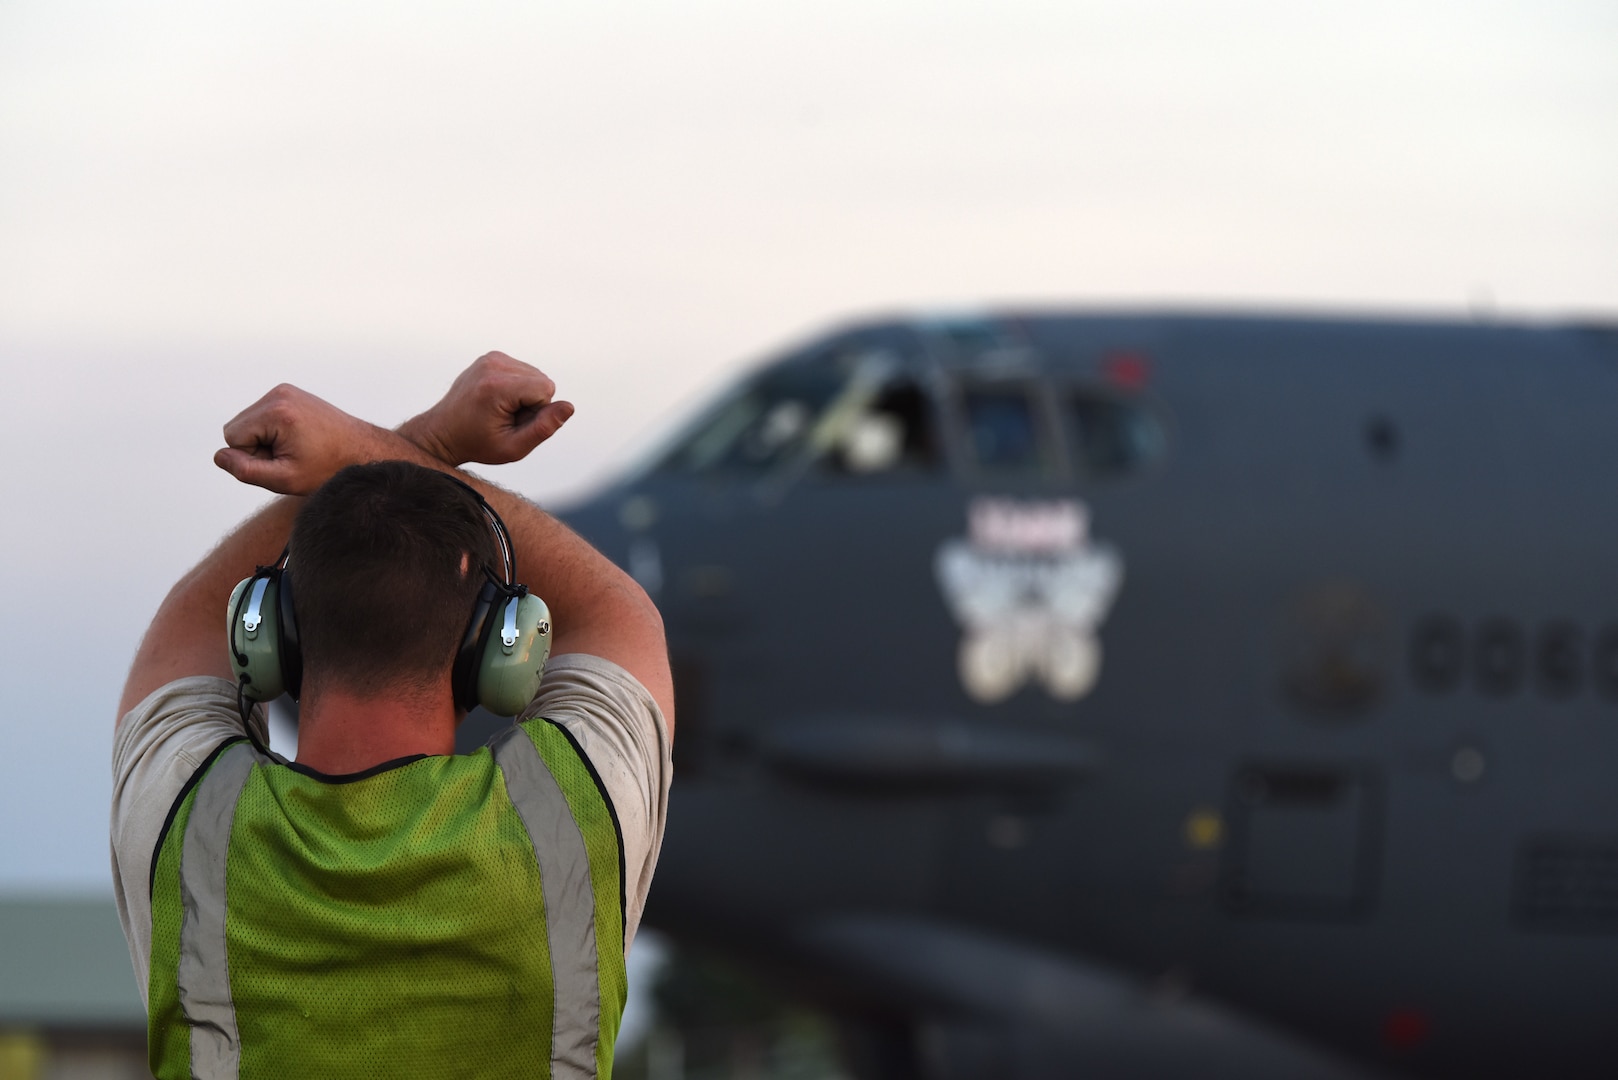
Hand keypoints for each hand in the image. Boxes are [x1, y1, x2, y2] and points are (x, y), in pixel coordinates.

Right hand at [214, 384, 390, 494]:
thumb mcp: (285, 478)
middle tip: (292, 456)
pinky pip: (262, 416)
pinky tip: (299, 438)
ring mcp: (285, 390)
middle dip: (257, 447)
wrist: (363, 450)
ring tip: (297, 448)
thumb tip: (219, 456)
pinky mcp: (290, 393)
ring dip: (265, 440)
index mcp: (277, 411)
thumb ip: (246, 470)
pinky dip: (273, 431)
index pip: (232, 438)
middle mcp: (279, 394)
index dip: (252, 457)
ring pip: (248, 423)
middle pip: (237, 427)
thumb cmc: (328, 468)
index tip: (284, 461)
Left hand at [399, 351, 573, 466]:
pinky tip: (498, 400)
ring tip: (500, 410)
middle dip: (532, 403)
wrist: (443, 432)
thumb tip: (569, 406)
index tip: (512, 423)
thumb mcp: (514, 447)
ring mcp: (491, 357)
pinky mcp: (492, 356)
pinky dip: (518, 387)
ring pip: (536, 376)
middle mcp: (493, 364)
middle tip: (505, 419)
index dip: (537, 412)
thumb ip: (544, 428)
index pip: (546, 390)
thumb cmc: (478, 444)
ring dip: (526, 395)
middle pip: (542, 381)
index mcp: (496, 386)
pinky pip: (524, 371)